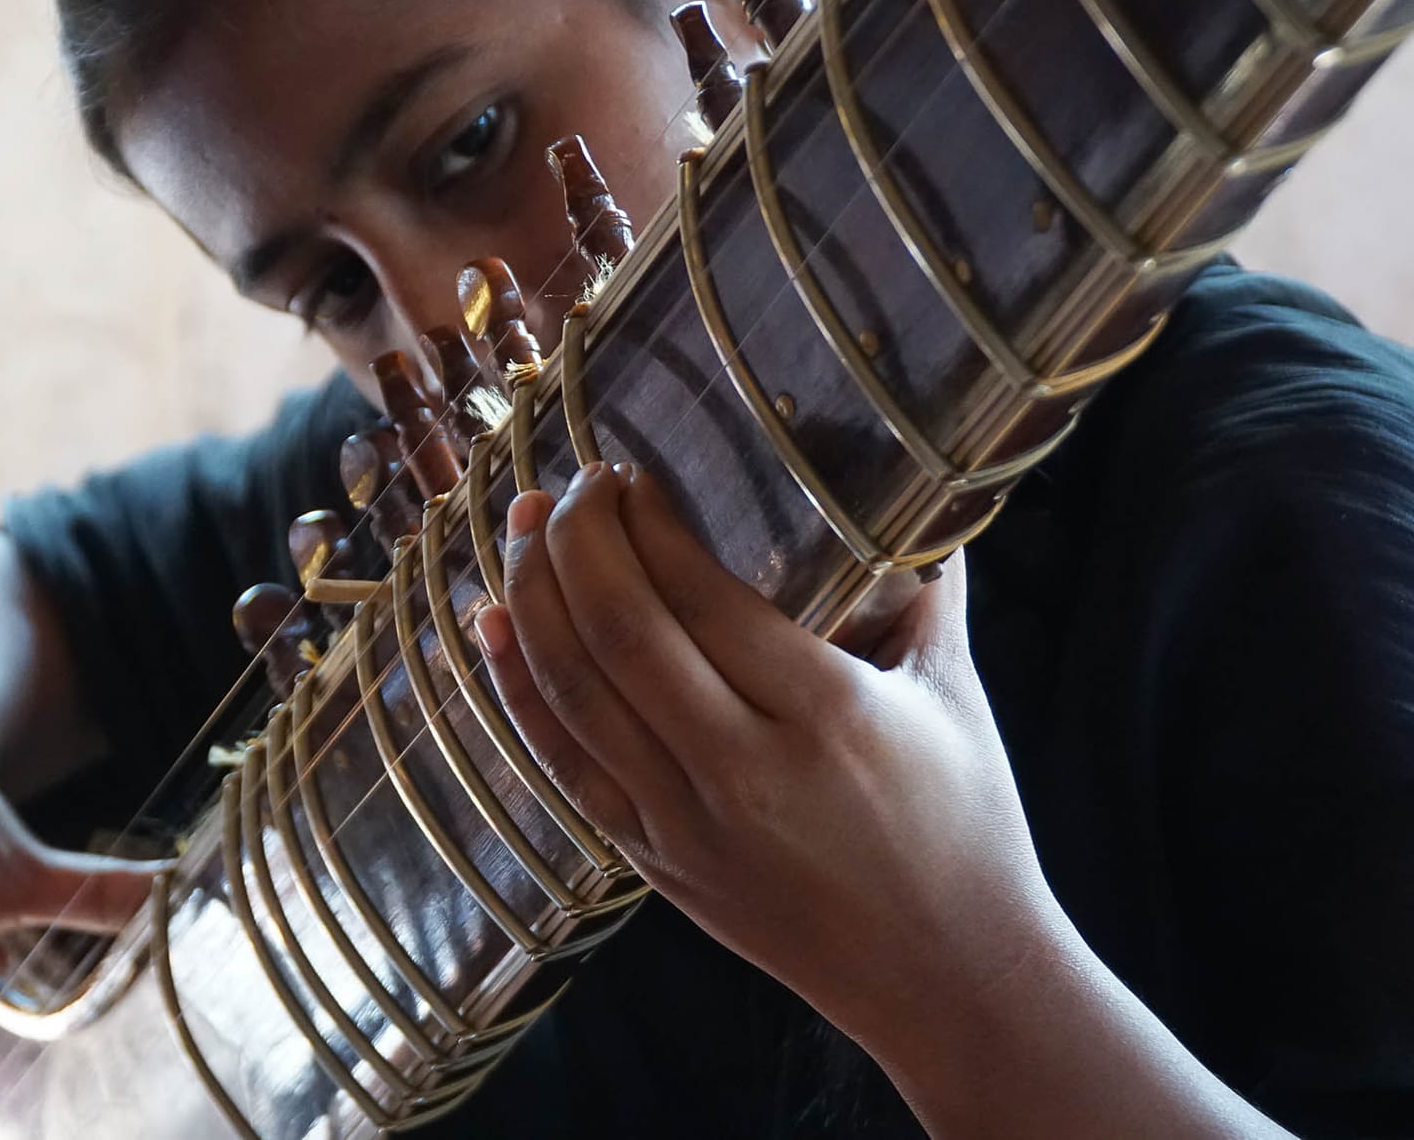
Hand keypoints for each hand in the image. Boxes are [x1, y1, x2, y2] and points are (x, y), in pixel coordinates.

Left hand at [473, 463, 1059, 1050]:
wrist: (945, 981)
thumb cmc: (964, 829)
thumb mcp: (956, 695)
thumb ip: (924, 587)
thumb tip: (913, 486)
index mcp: (829, 716)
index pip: (702, 597)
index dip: (646, 526)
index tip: (629, 475)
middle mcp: (744, 772)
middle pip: (621, 635)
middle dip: (575, 542)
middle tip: (568, 484)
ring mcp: (685, 825)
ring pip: (574, 694)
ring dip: (531, 598)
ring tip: (519, 526)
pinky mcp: (652, 861)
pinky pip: (561, 762)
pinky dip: (517, 687)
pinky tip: (493, 625)